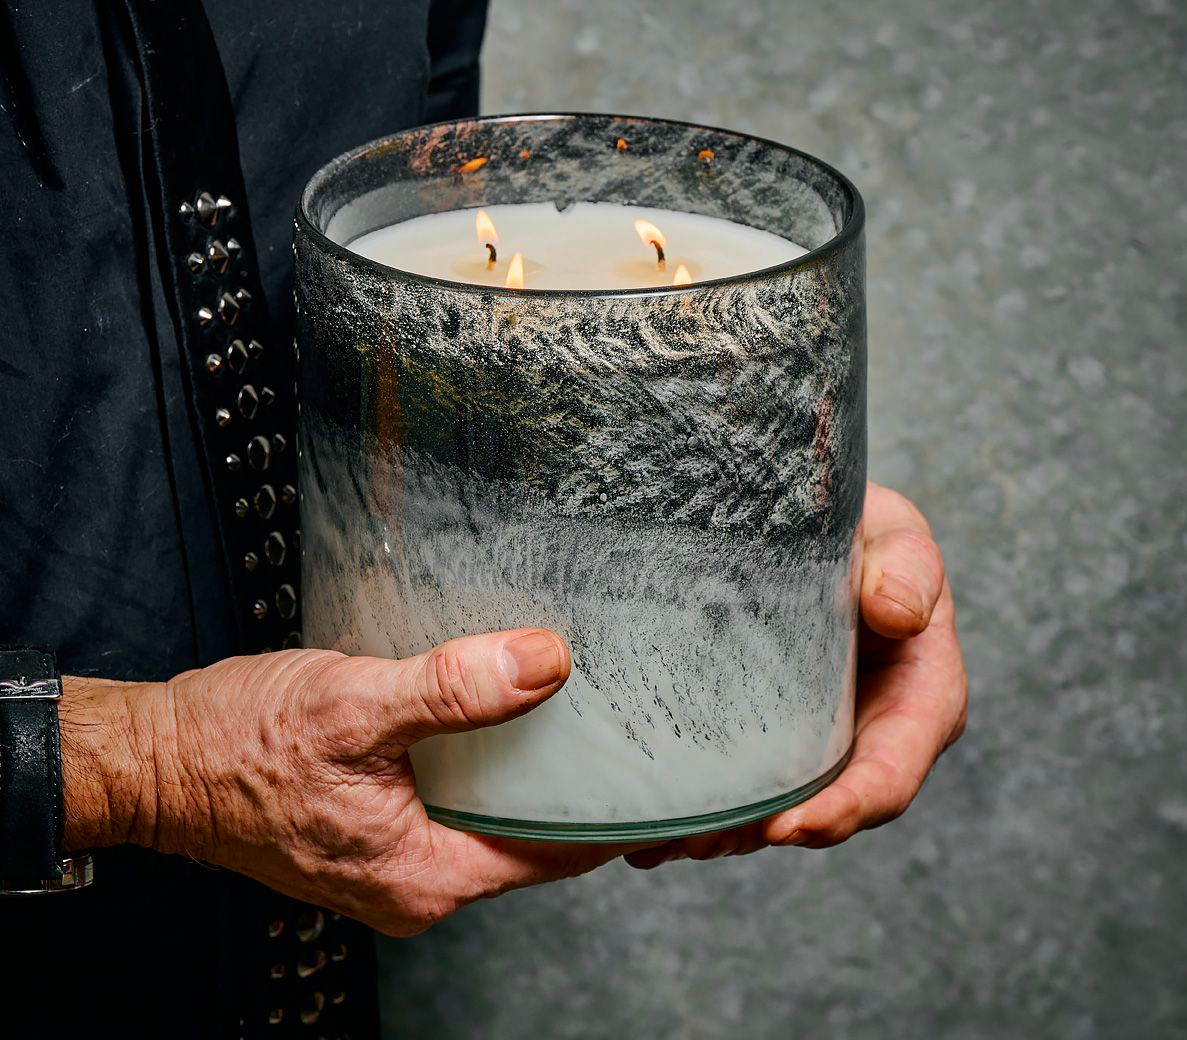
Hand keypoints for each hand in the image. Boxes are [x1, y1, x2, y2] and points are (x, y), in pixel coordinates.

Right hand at [60, 630, 638, 934]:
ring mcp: (401, 859)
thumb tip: (547, 663)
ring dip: (539, 769)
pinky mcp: (382, 830)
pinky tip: (508, 715)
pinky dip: (493, 763)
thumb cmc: (236, 745)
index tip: (670, 765)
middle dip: (591, 784)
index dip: (622, 807)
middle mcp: (422, 882)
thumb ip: (450, 688)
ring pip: (501, 815)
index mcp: (428, 875)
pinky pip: (462, 802)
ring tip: (589, 710)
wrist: (156, 761)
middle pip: (540, 835)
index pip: (564, 848)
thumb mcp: (352, 703)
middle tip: (641, 724)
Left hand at [626, 481, 967, 866]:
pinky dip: (699, 803)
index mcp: (920, 698)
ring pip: (776, 805)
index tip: (787, 828)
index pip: (890, 773)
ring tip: (657, 840)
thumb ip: (907, 566)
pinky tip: (642, 821)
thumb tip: (897, 611)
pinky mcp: (773, 732)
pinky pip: (742, 778)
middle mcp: (872, 734)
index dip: (844, 808)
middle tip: (697, 842)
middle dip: (762, 834)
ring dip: (721, 831)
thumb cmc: (868, 530)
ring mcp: (819, 739)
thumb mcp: (896, 536)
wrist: (820, 526)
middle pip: (825, 806)